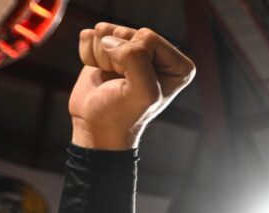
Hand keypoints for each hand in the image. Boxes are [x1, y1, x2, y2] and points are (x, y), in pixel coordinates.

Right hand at [69, 23, 194, 148]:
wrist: (96, 126)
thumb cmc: (123, 114)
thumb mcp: (142, 93)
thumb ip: (136, 59)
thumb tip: (109, 39)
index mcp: (179, 66)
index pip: (147, 37)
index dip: (133, 59)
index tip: (133, 83)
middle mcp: (159, 54)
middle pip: (126, 33)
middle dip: (116, 57)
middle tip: (120, 82)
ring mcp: (132, 49)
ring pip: (107, 31)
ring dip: (102, 56)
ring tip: (111, 78)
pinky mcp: (108, 48)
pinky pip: (90, 35)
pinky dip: (89, 55)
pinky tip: (100, 72)